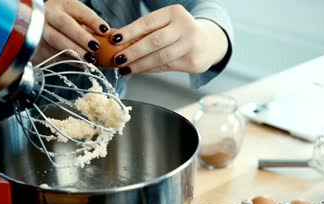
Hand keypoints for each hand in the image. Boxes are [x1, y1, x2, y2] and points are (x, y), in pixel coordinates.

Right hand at [31, 0, 109, 64]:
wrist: (39, 31)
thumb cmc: (67, 25)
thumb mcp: (78, 21)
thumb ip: (94, 28)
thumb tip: (115, 37)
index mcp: (64, 4)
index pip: (80, 11)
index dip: (93, 21)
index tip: (105, 30)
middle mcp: (50, 13)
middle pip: (65, 24)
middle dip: (81, 37)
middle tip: (95, 47)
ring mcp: (38, 28)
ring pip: (56, 39)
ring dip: (75, 51)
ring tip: (90, 60)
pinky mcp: (35, 45)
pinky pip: (52, 53)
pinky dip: (69, 60)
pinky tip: (82, 65)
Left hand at [110, 4, 228, 74]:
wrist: (209, 42)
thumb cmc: (179, 31)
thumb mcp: (166, 23)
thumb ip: (145, 30)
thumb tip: (115, 40)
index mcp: (175, 13)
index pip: (148, 22)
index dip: (130, 31)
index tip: (115, 39)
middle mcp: (185, 27)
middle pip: (154, 42)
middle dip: (133, 52)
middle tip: (118, 59)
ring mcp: (191, 46)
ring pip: (160, 58)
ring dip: (139, 65)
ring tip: (124, 69)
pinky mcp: (193, 62)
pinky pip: (166, 67)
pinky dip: (149, 69)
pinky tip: (138, 70)